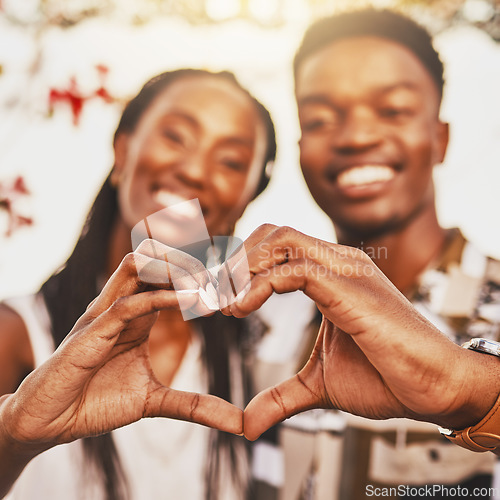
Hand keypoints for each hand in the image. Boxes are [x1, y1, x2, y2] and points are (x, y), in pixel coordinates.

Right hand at [0, 240, 241, 456]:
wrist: (49, 424)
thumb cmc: (96, 403)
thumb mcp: (155, 401)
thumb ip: (194, 404)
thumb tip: (237, 423)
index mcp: (136, 316)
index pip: (166, 277)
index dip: (197, 275)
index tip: (227, 285)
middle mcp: (121, 307)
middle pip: (154, 261)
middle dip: (190, 262)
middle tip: (220, 278)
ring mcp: (105, 315)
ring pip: (138, 267)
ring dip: (176, 269)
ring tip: (206, 282)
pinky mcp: (91, 332)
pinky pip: (128, 304)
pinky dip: (161, 298)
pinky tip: (190, 300)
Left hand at [218, 225, 487, 439]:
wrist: (433, 388)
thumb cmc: (385, 378)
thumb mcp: (319, 385)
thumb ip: (281, 395)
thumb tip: (248, 422)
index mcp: (332, 273)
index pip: (276, 246)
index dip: (238, 265)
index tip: (211, 294)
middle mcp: (338, 261)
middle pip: (273, 232)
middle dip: (234, 260)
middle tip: (209, 294)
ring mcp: (346, 269)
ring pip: (281, 239)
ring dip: (242, 267)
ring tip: (222, 302)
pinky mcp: (351, 288)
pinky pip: (295, 270)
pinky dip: (260, 285)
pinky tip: (241, 309)